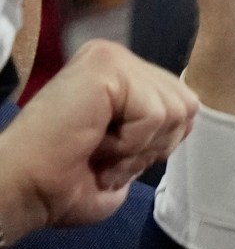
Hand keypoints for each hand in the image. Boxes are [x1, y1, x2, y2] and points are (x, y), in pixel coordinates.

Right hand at [0, 42, 196, 243]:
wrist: (31, 189)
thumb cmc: (72, 182)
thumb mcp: (133, 153)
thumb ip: (161, 129)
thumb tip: (189, 112)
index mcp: (123, 76)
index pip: (184, 107)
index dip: (159, 144)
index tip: (114, 154)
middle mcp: (117, 59)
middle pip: (187, 107)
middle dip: (155, 145)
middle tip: (108, 154)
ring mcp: (111, 58)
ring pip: (175, 110)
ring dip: (141, 146)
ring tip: (100, 148)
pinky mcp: (105, 67)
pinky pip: (155, 114)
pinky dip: (130, 142)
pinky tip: (95, 140)